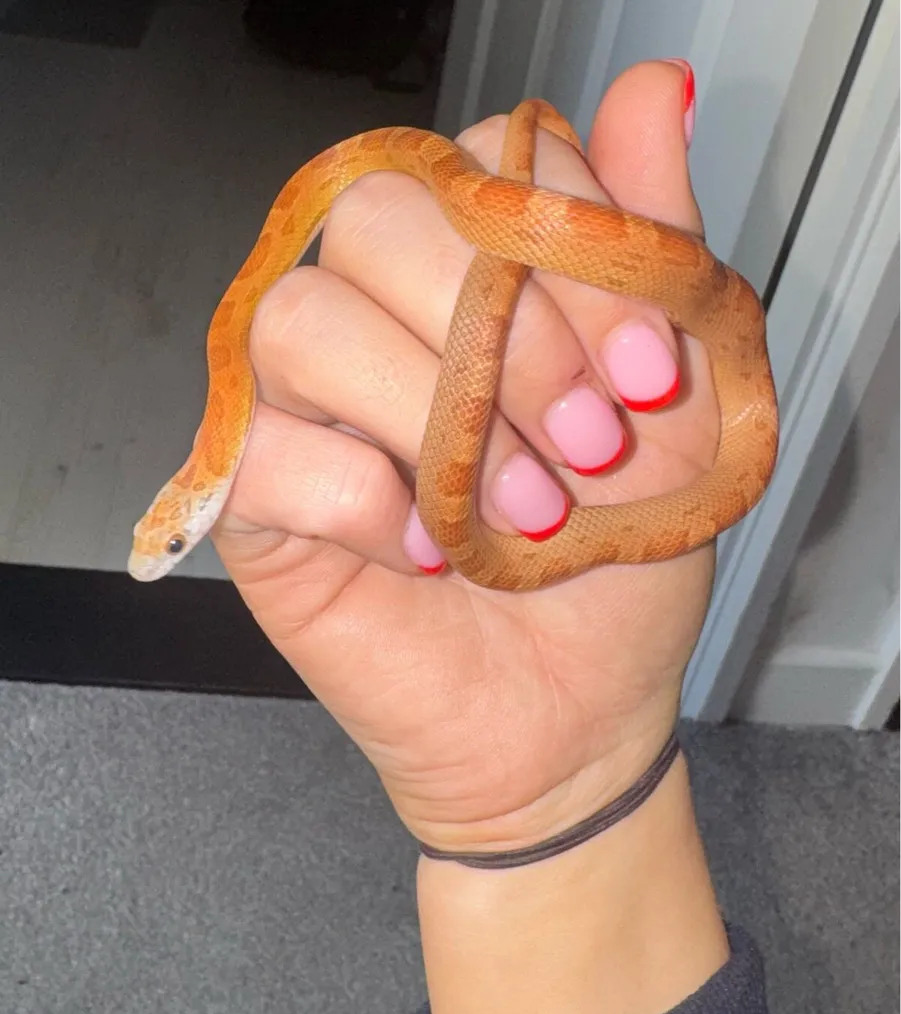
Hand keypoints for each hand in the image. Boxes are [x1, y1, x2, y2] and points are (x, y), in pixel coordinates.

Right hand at [212, 59, 716, 853]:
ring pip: (310, 321)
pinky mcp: (259, 497)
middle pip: (380, 222)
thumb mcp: (670, 402)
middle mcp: (373, 317)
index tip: (648, 375)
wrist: (570, 711)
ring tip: (519, 513)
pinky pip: (268, 445)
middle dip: (510, 342)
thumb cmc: (609, 567)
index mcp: (469, 275)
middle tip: (586, 453)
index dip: (570, 252)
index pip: (479, 169)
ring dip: (438, 419)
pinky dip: (365, 498)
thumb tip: (651, 90)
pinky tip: (429, 549)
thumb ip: (652, 245)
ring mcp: (303, 405)